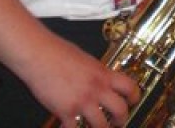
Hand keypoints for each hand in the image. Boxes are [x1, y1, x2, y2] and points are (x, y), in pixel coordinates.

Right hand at [21, 32, 139, 126]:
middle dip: (122, 119)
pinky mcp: (66, 111)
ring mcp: (82, 101)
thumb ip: (96, 73)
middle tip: (119, 122)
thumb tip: (101, 81)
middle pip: (120, 110)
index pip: (130, 86)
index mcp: (103, 73)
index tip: (133, 102)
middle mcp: (96, 88)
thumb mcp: (87, 60)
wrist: (39, 54)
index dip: (135, 96)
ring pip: (101, 125)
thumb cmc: (58, 52)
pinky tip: (71, 127)